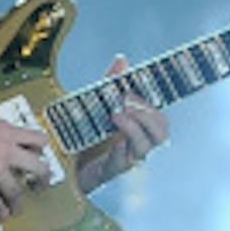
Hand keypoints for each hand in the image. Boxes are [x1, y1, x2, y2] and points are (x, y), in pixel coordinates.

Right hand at [0, 101, 50, 222]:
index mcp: (7, 132)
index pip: (37, 139)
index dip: (40, 149)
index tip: (39, 155)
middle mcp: (6, 151)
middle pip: (38, 167)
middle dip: (43, 178)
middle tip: (42, 184)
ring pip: (17, 191)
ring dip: (18, 203)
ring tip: (18, 209)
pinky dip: (0, 211)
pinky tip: (0, 215)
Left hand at [75, 54, 169, 193]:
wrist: (69, 166)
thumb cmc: (90, 136)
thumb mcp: (99, 106)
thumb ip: (111, 84)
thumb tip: (121, 59)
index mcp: (140, 130)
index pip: (160, 119)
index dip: (155, 107)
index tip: (137, 93)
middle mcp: (140, 145)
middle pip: (161, 133)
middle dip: (147, 115)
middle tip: (127, 101)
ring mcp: (128, 160)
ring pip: (146, 147)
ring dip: (134, 129)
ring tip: (116, 115)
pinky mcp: (112, 171)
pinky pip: (122, 164)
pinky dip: (120, 152)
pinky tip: (114, 144)